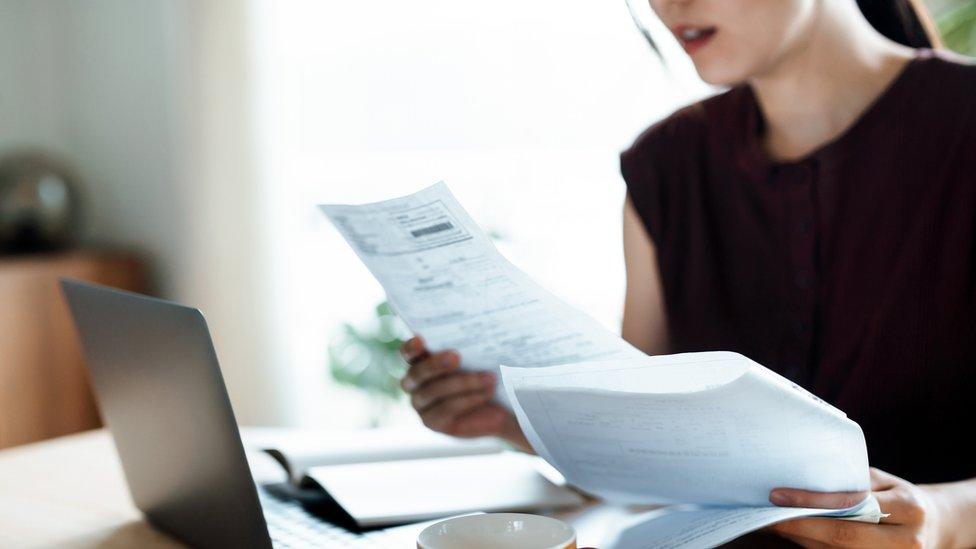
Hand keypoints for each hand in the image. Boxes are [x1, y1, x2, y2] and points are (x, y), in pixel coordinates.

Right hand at [400, 337, 529, 449]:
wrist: (501, 406)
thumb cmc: (486, 372)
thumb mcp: (479, 356)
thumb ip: (469, 345)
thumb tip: (477, 327)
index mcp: (421, 361)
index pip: (408, 353)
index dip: (411, 347)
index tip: (421, 339)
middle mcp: (415, 383)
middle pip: (417, 373)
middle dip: (436, 364)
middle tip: (456, 356)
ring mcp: (421, 405)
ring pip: (434, 391)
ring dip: (463, 383)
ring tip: (489, 378)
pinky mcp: (432, 422)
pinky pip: (447, 409)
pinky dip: (469, 399)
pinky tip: (487, 392)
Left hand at [768, 467, 948, 547]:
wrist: (932, 525)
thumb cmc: (897, 495)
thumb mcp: (882, 481)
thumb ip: (851, 482)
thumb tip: (802, 479)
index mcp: (908, 508)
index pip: (852, 506)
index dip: (812, 503)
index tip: (778, 495)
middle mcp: (906, 541)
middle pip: (842, 538)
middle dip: (799, 526)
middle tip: (766, 515)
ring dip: (801, 539)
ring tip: (772, 524)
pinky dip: (813, 547)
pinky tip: (794, 535)